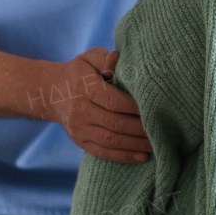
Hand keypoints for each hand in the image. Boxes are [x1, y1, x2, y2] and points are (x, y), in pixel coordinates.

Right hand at [37, 48, 151, 163]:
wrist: (52, 92)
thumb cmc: (80, 73)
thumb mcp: (89, 58)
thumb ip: (105, 58)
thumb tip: (117, 60)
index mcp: (84, 88)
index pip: (114, 101)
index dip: (135, 107)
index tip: (154, 108)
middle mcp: (80, 110)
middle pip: (115, 123)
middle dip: (141, 128)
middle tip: (163, 129)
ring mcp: (79, 129)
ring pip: (111, 140)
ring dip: (136, 144)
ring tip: (157, 144)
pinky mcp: (80, 141)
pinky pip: (103, 152)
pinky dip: (124, 156)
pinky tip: (142, 156)